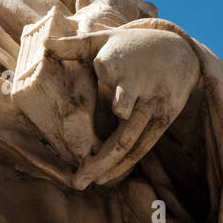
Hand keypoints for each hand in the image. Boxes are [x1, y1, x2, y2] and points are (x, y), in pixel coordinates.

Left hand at [48, 24, 199, 187]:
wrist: (179, 50)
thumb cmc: (131, 46)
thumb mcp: (104, 39)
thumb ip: (73, 45)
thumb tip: (44, 43)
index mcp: (121, 64)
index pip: (113, 81)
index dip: (112, 97)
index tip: (100, 113)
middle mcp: (139, 87)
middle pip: (122, 124)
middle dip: (100, 156)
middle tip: (77, 179)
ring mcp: (152, 106)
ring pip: (130, 141)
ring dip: (108, 166)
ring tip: (84, 183)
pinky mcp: (163, 119)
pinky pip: (142, 147)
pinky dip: (124, 165)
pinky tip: (104, 179)